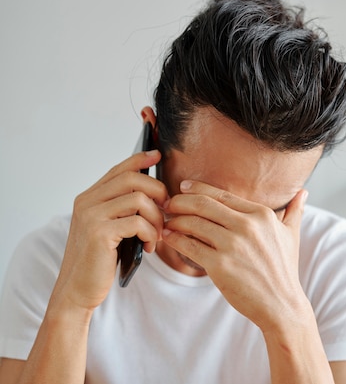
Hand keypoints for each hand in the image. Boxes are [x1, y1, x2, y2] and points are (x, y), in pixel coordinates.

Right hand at [53, 150, 168, 311]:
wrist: (78, 291)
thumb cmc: (99, 261)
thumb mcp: (111, 228)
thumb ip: (123, 208)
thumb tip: (153, 191)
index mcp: (89, 198)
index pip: (119, 169)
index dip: (140, 159)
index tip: (158, 155)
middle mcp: (87, 202)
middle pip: (133, 179)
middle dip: (158, 192)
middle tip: (167, 212)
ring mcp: (91, 216)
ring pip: (140, 199)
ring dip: (157, 218)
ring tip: (157, 236)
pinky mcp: (99, 233)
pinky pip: (139, 222)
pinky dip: (151, 234)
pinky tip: (150, 247)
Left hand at [162, 180, 309, 332]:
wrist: (282, 304)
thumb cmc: (284, 270)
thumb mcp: (291, 236)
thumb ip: (295, 211)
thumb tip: (304, 192)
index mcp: (262, 215)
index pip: (222, 195)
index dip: (199, 189)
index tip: (185, 187)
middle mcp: (247, 225)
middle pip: (203, 204)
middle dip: (180, 201)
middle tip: (168, 203)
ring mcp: (232, 245)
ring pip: (193, 223)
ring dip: (175, 220)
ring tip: (167, 222)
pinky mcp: (219, 265)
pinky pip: (189, 245)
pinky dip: (175, 239)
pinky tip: (169, 238)